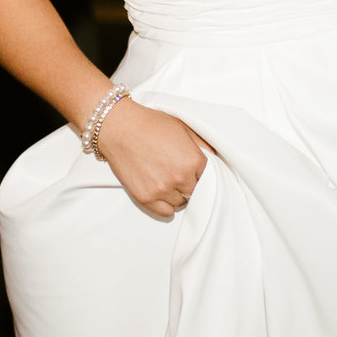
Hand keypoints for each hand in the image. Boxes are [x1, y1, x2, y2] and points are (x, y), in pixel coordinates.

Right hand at [94, 99, 208, 219]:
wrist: (120, 128)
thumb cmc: (150, 124)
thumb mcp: (183, 126)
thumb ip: (203, 144)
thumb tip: (216, 158)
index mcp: (193, 160)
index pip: (208, 177)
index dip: (199, 173)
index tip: (193, 170)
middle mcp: (180, 177)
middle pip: (196, 192)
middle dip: (190, 184)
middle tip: (179, 174)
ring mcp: (162, 190)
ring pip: (181, 203)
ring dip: (178, 195)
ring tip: (167, 180)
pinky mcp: (146, 198)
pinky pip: (166, 213)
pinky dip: (166, 206)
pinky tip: (163, 194)